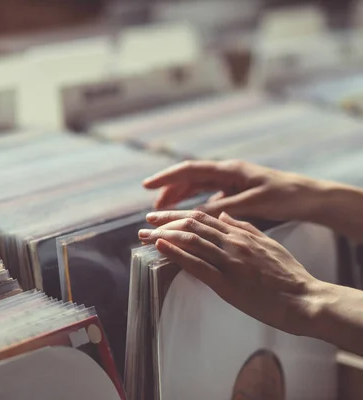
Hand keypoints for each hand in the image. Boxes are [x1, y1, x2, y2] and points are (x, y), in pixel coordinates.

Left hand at [138, 210, 320, 335]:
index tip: (160, 215)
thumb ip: (246, 228)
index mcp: (241, 234)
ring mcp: (230, 261)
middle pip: (192, 224)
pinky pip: (197, 265)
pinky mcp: (228, 283)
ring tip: (144, 235)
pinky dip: (176, 253)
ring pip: (191, 241)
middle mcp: (233, 243)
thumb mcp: (269, 243)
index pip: (203, 217)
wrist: (305, 299)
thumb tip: (226, 216)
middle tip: (145, 223)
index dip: (178, 214)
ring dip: (163, 236)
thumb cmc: (289, 275)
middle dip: (165, 222)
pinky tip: (160, 247)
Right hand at [142, 160, 323, 221]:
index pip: (189, 170)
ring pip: (197, 188)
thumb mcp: (253, 203)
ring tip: (166, 214)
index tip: (146, 186)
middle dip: (169, 191)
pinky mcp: (237, 193)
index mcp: (229, 170)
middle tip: (153, 208)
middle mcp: (227, 173)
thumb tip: (194, 216)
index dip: (166, 178)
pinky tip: (191, 218)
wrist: (310, 197)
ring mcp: (231, 182)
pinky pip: (208, 196)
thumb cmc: (284, 196)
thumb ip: (223, 208)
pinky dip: (195, 205)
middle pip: (189, 178)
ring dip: (181, 198)